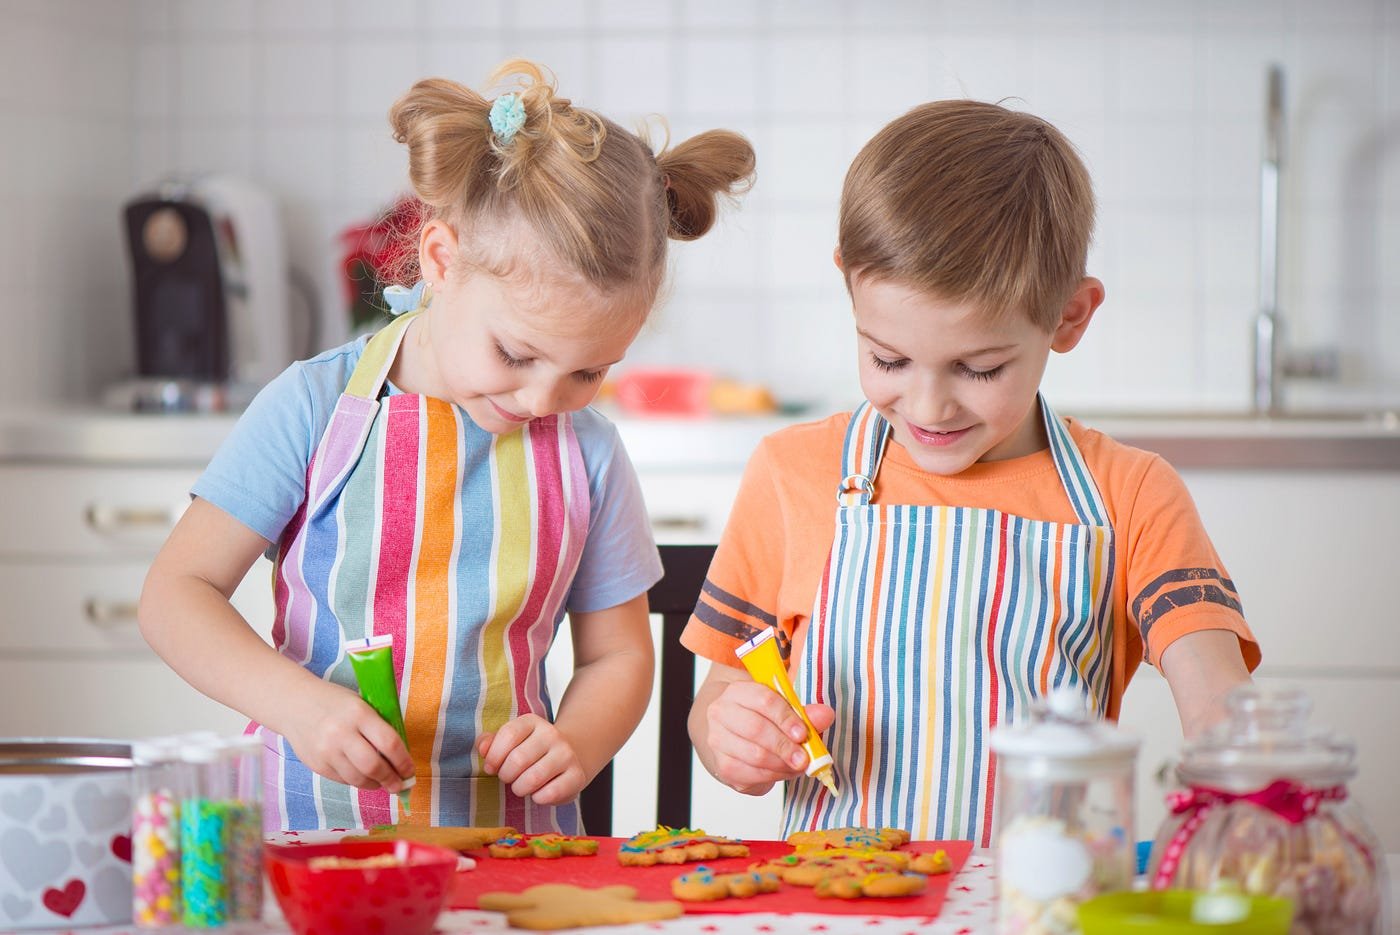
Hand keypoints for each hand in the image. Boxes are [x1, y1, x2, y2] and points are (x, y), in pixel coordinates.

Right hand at [280, 682, 413, 792]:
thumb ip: (378, 726)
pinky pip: (343, 780)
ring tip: (384, 783)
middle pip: (374, 766)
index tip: (410, 770)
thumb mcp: (360, 704)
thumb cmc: (335, 702)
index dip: (404, 761)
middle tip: (400, 785)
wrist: (294, 704)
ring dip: (376, 785)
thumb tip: (400, 756)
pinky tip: (365, 778)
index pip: (389, 743)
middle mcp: (341, 733)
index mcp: (359, 713)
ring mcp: (326, 751)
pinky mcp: (317, 765)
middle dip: (391, 779)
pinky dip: (358, 782)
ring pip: (358, 779)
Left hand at [476, 714, 585, 804]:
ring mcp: (566, 754)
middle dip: (506, 776)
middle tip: (509, 778)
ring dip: (520, 789)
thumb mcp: (510, 742)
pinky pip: (549, 794)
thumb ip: (490, 743)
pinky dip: (538, 798)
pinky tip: (539, 793)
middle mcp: (551, 734)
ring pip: (532, 779)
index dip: (494, 756)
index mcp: (532, 721)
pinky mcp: (576, 775)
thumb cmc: (530, 752)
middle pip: (517, 760)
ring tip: (522, 786)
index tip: (492, 767)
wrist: (569, 756)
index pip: (508, 735)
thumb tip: (483, 748)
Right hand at [703, 680, 835, 795]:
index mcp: (738, 692)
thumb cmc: (761, 719)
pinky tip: (784, 772)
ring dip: (782, 764)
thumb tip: (826, 715)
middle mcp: (721, 712)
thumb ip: (805, 713)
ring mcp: (718, 740)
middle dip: (784, 746)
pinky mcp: (722, 765)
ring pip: (754, 755)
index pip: (764, 700)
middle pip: (756, 729)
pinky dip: (773, 776)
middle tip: (804, 758)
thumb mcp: (782, 710)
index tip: (803, 734)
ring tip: (798, 766)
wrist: (732, 735)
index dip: (786, 718)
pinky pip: (750, 774)